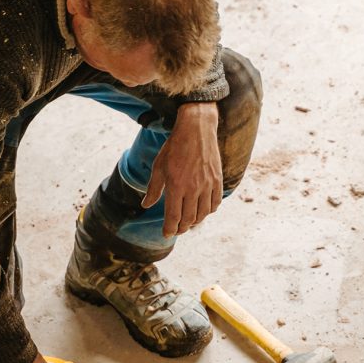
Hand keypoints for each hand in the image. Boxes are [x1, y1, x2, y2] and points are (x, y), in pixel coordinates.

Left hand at [142, 102, 221, 237]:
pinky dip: (209, 211)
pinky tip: (203, 210)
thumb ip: (153, 189)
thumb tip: (146, 205)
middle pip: (188, 219)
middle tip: (177, 230)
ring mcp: (207, 185)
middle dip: (181, 228)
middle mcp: (193, 188)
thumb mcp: (159, 167)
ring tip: (189, 222)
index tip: (166, 234)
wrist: (196, 129)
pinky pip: (215, 203)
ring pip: (203, 214)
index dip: (169, 229)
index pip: (173, 217)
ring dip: (195, 222)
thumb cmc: (174, 147)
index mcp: (176, 186)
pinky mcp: (217, 180)